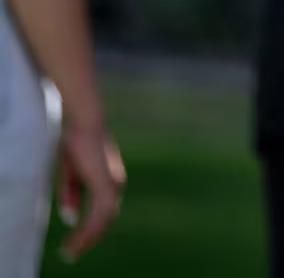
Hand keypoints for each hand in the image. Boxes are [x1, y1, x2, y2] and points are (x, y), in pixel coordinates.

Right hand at [55, 123, 124, 259]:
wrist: (85, 124)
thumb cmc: (77, 145)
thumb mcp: (72, 174)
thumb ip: (72, 195)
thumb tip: (73, 219)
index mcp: (111, 183)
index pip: (105, 213)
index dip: (92, 230)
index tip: (76, 244)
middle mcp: (116, 185)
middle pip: (106, 220)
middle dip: (90, 239)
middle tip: (72, 254)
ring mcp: (113, 184)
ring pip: (104, 220)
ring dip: (88, 238)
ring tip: (71, 251)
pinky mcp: (106, 183)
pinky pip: (99, 213)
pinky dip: (89, 228)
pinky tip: (77, 237)